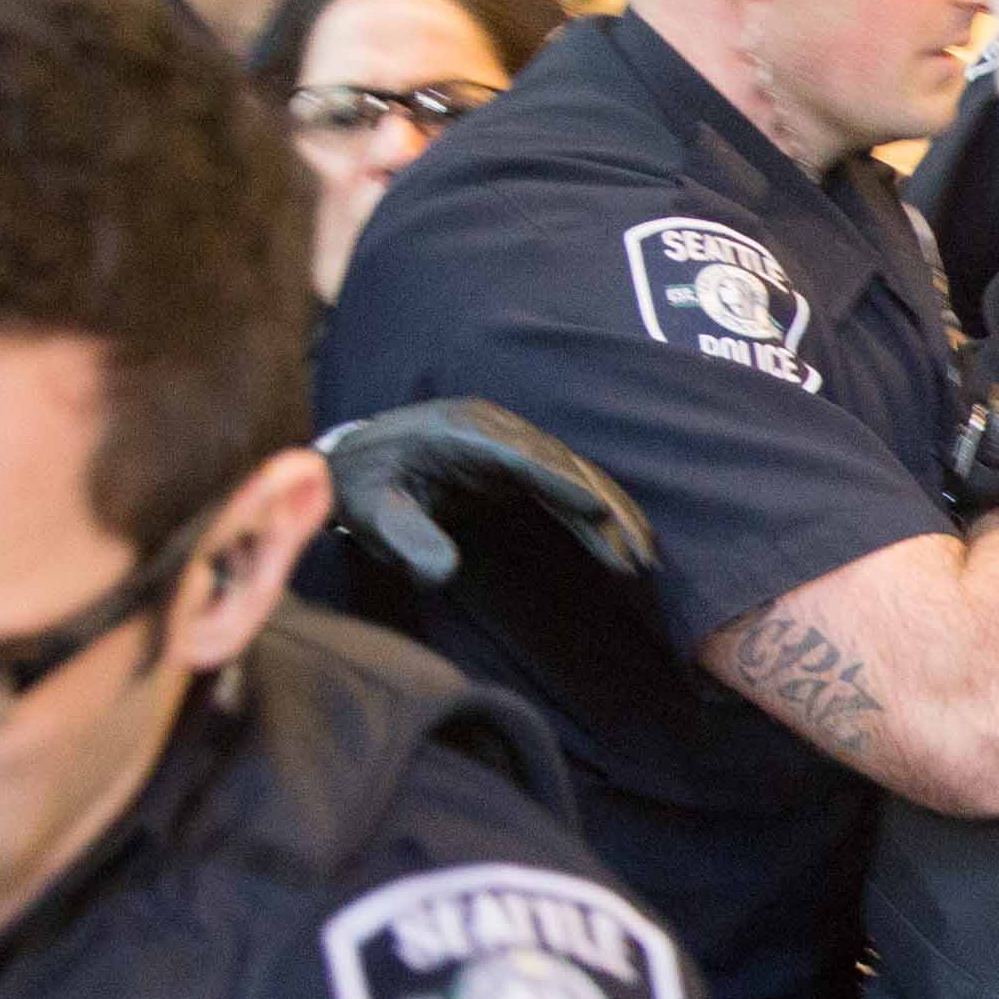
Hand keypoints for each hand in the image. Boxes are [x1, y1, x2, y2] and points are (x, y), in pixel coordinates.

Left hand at [320, 398, 657, 591]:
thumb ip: (403, 539)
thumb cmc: (361, 488)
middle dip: (603, 509)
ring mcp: (510, 439)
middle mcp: (493, 427)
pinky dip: (596, 505)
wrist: (354, 460)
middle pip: (561, 463)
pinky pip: (566, 479)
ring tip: (644, 556)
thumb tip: (442, 572)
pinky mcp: (518, 457)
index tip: (598, 513)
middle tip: (635, 557)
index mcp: (459, 432)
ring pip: (573, 471)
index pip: (520, 458)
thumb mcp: (369, 513)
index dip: (561, 484)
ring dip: (611, 511)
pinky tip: (623, 535)